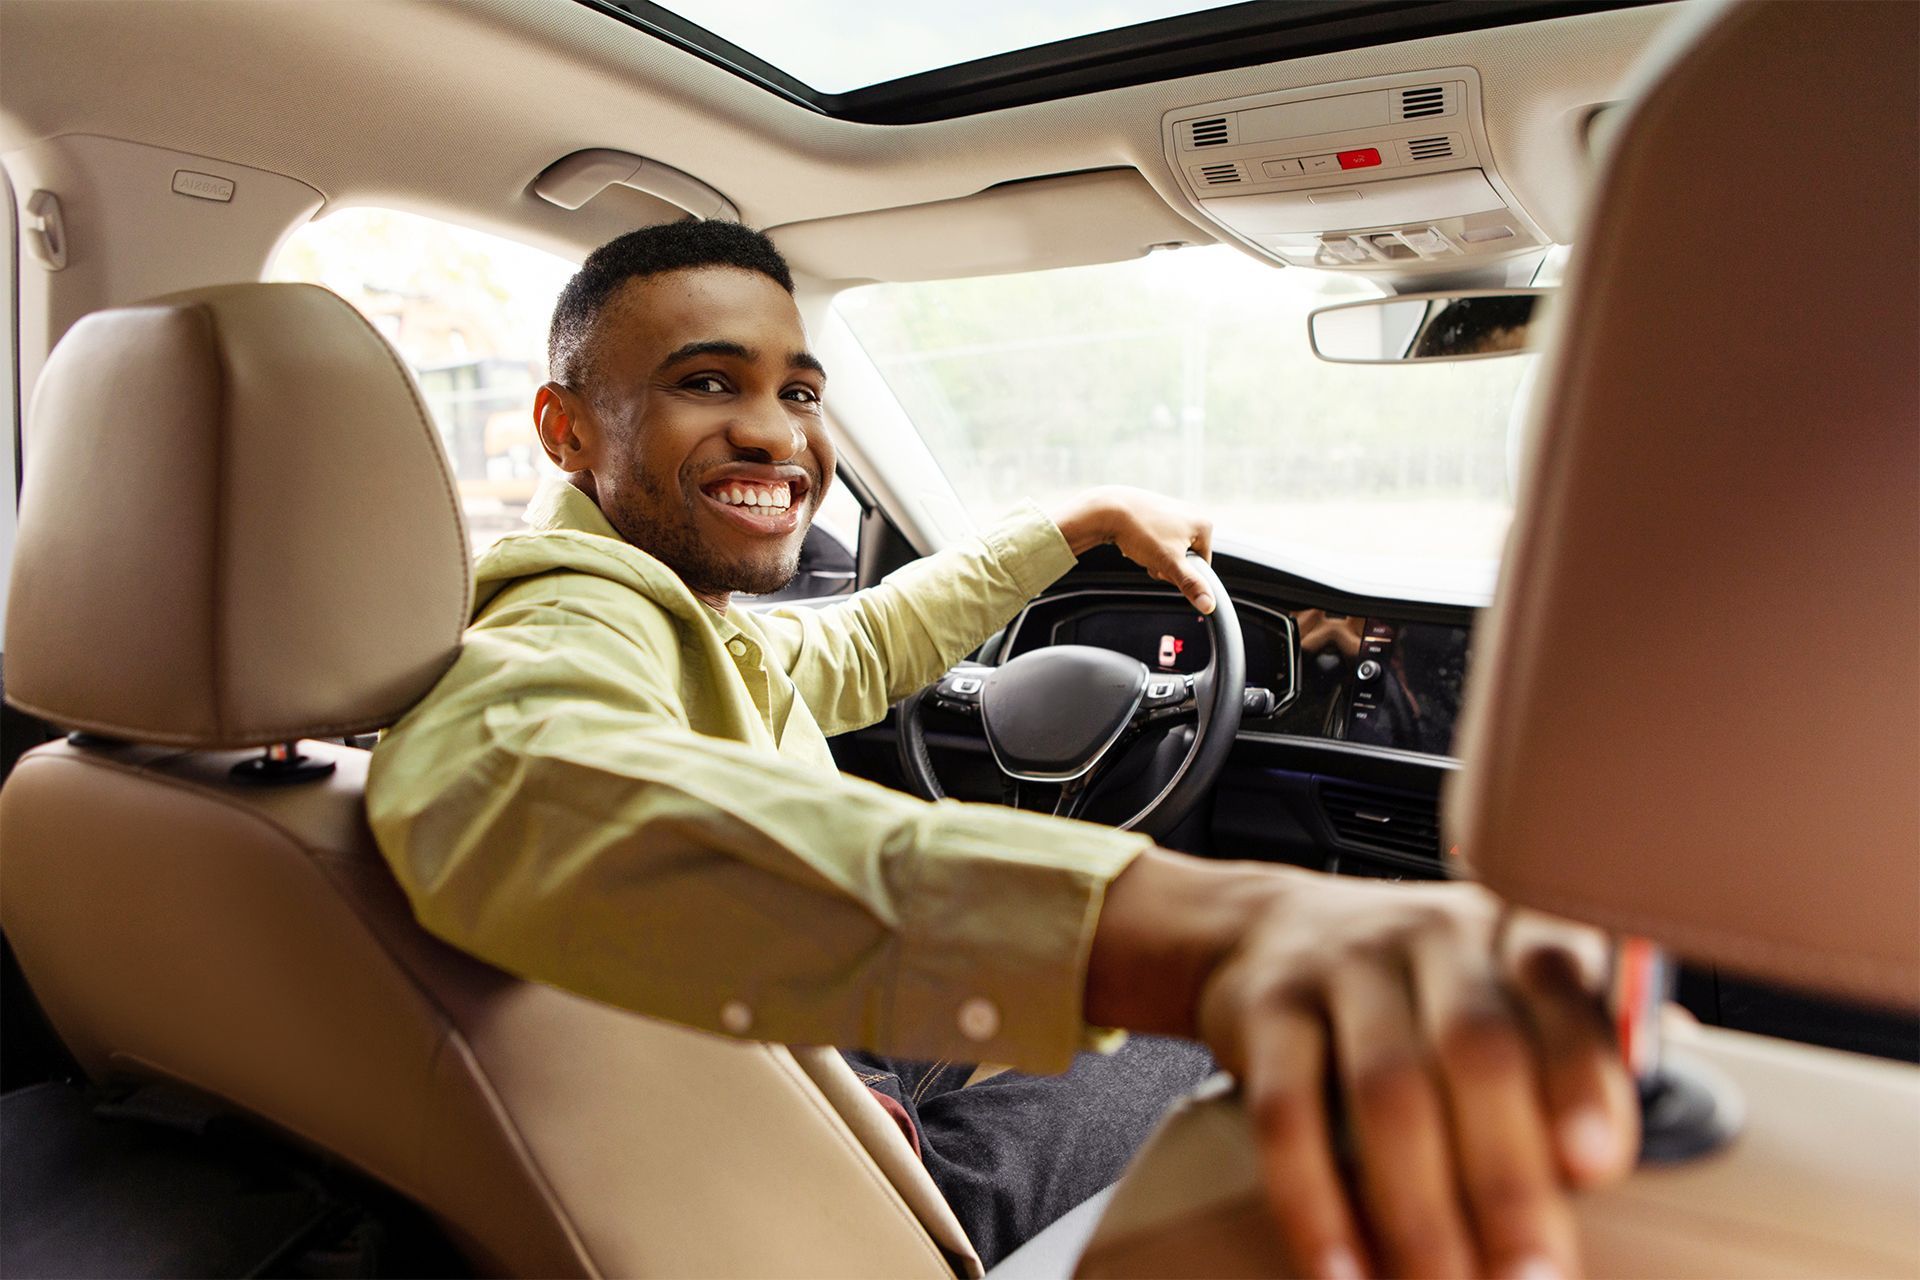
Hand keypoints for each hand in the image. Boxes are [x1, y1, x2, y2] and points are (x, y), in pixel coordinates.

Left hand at [1048, 486, 1215, 613]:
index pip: (1202, 566)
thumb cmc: (1141, 532)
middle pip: (1185, 557)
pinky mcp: (1158, 511)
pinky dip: (1147, 544)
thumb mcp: (1169, 563)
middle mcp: (1193, 514)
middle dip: (1167, 564)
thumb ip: (1191, 584)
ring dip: (1155, 556)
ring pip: (1169, 549)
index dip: (1181, 573)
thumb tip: (1209, 605)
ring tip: (1141, 546)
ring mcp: (1175, 510)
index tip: (1164, 566)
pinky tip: (1136, 539)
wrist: (1107, 510)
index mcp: (1204, 525)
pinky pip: (1158, 538)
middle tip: (1151, 556)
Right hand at [1086, 852, 1637, 1279]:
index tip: (1596, 1165)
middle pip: (1476, 1050)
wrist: (1264, 929)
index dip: (1582, 1073)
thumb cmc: (1416, 980)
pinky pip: (1286, 1111)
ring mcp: (1342, 966)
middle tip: (1530, 1278)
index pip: (1560, 989)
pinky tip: (1340, 1267)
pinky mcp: (1265, 1008)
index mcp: (1511, 932)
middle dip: (1506, 1177)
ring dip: (1418, 1208)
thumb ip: (1585, 1035)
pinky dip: (1313, 1200)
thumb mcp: (1502, 982)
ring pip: (1385, 1090)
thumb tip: (1689, 1091)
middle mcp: (1432, 936)